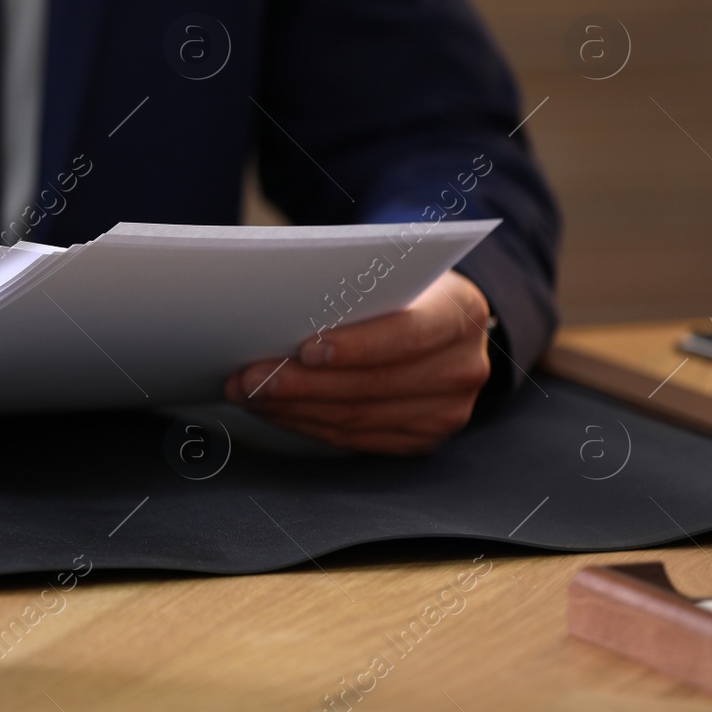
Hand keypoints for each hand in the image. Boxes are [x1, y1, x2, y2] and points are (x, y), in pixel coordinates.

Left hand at [224, 270, 492, 454]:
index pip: (408, 334)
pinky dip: (306, 424)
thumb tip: (280, 306)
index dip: (356, 346)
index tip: (304, 349)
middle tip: (248, 377)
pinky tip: (274, 409)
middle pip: (372, 385)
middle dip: (301, 383)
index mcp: (461, 314)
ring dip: (292, 407)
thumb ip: (358, 286)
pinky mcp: (421, 440)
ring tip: (247, 392)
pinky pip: (353, 440)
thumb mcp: (396, 271)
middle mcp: (464, 368)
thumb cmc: (404, 288)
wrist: (443, 323)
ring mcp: (446, 412)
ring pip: (356, 418)